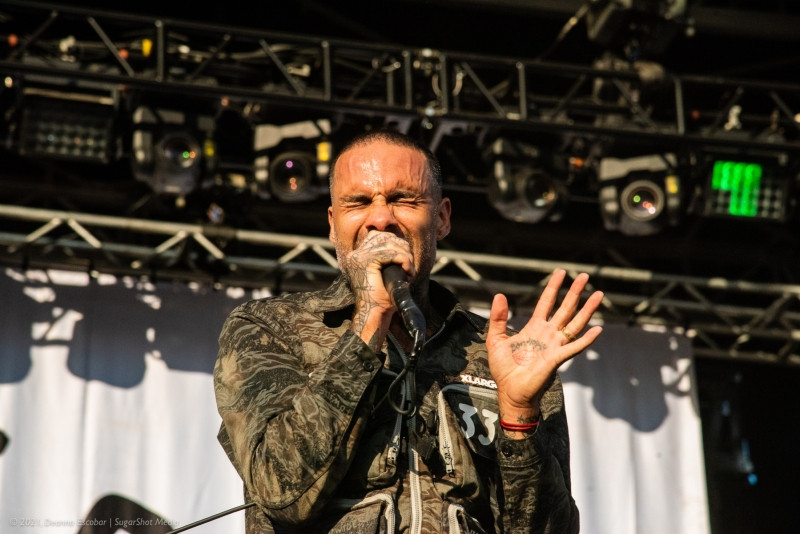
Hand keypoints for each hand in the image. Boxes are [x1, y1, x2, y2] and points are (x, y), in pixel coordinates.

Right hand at [342, 230, 414, 346]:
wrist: (374, 314)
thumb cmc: (383, 299)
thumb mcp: (387, 273)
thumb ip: (390, 258)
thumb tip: (404, 245)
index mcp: (359, 256)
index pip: (379, 235)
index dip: (396, 243)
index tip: (406, 259)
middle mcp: (356, 254)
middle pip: (384, 236)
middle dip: (402, 247)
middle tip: (410, 265)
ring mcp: (359, 257)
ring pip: (389, 243)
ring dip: (405, 255)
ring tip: (410, 270)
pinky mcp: (365, 262)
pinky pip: (391, 253)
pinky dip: (403, 260)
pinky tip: (408, 271)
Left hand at [487, 269, 602, 423]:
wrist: (510, 391)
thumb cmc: (504, 369)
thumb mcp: (496, 339)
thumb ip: (498, 318)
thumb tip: (499, 295)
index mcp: (534, 327)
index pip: (546, 302)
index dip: (553, 287)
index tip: (561, 272)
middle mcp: (547, 334)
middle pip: (565, 308)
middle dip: (575, 292)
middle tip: (585, 275)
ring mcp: (554, 345)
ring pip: (574, 323)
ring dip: (587, 309)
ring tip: (598, 294)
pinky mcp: (556, 359)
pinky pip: (574, 347)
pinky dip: (586, 340)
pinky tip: (597, 329)